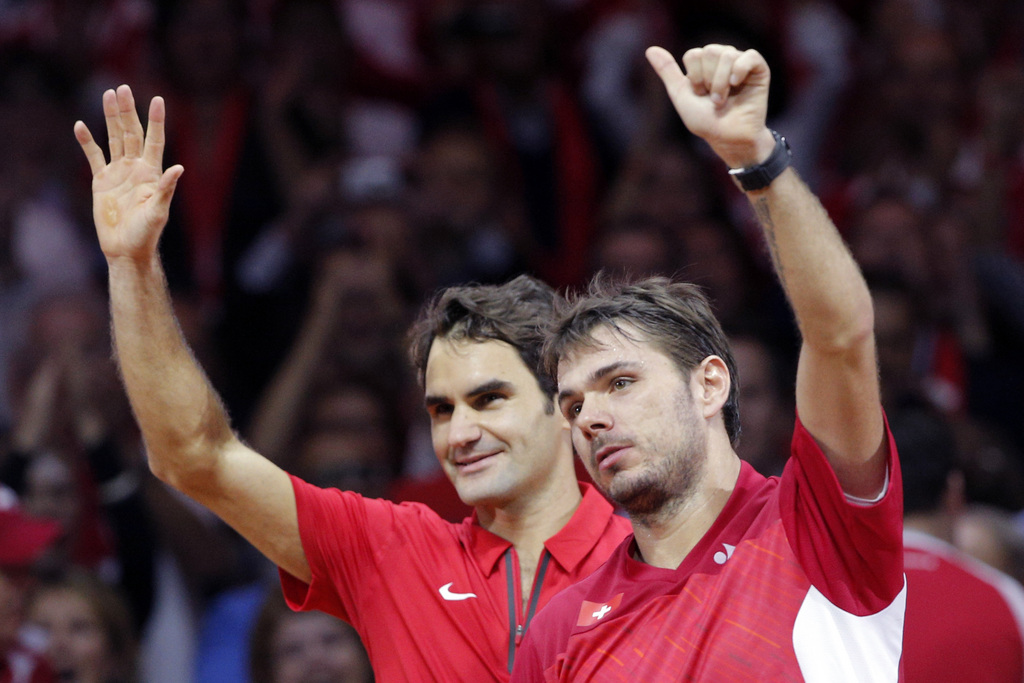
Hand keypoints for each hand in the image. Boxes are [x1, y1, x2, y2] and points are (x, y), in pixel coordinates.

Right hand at [74, 85, 182, 262]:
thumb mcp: (158, 211)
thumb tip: (179, 168)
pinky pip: (94, 157)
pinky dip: (87, 142)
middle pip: (131, 133)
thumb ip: (166, 189)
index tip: (158, 99)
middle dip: (128, 111)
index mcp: (152, 173)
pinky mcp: (101, 181)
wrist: (126, 249)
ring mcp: (118, 173)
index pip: (155, 140)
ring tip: (108, 95)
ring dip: (110, 118)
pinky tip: (81, 126)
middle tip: (123, 88)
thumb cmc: (147, 234)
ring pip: (114, 139)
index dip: (156, 121)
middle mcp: (136, 168)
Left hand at [645, 44, 774, 168]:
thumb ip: (668, 72)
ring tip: (722, 101)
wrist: (729, 138)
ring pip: (726, 54)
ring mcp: (741, 64)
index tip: (699, 95)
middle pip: (709, 52)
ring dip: (720, 82)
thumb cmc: (706, 121)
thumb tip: (650, 49)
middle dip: (707, 80)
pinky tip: (736, 83)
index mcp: (704, 64)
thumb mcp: (681, 96)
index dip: (693, 78)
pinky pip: (749, 56)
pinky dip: (740, 69)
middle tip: (713, 100)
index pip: (693, 55)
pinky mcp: (759, 70)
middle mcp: (722, 60)